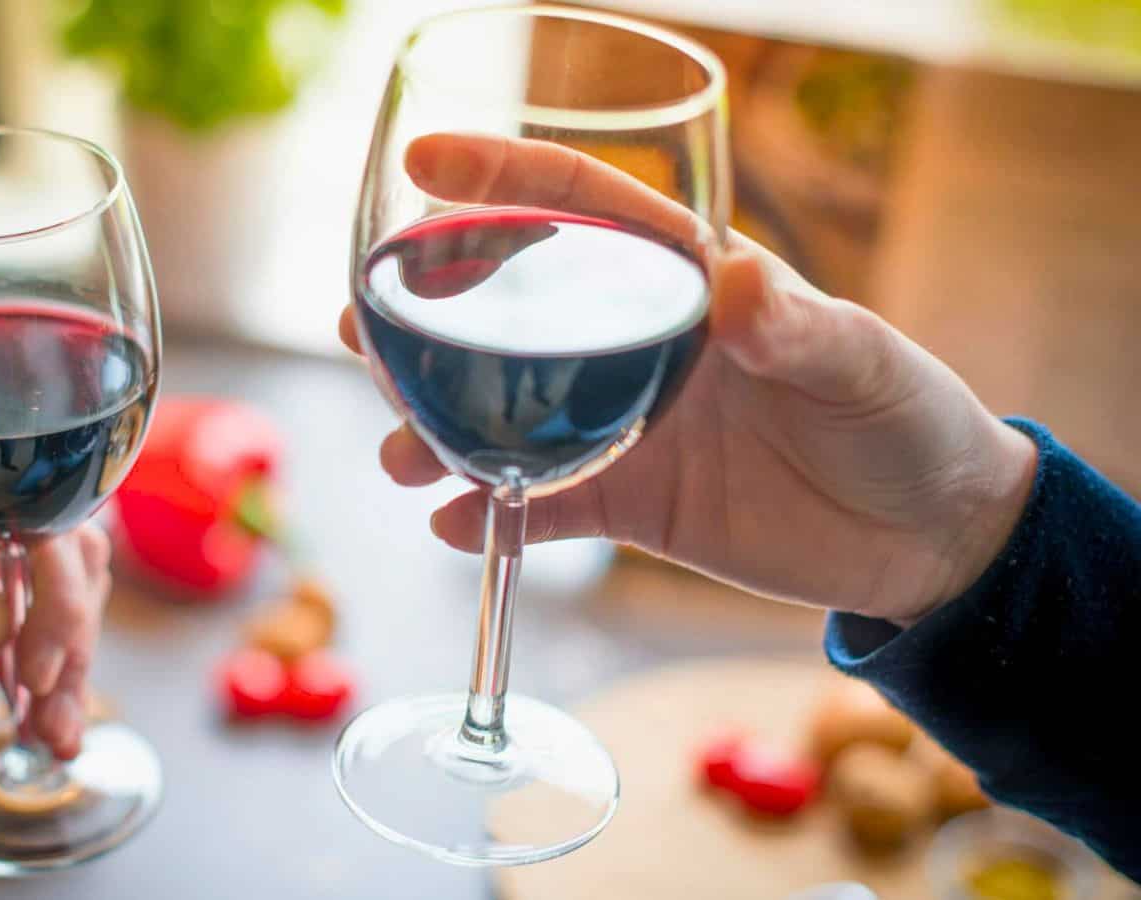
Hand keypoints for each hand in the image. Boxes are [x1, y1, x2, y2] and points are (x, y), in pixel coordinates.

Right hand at [343, 133, 1037, 624]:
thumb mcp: (860, 363)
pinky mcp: (629, 504)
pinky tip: (454, 528)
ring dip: (437, 429)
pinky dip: (492, 521)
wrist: (926, 542)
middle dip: (425, 316)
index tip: (426, 163)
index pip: (581, 207)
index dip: (503, 177)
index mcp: (684, 280)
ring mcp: (622, 426)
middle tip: (359, 327)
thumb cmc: (905, 419)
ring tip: (398, 454)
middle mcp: (635, 345)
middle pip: (508, 312)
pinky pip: (541, 509)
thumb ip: (794, 328)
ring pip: (503, 415)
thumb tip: (736, 283)